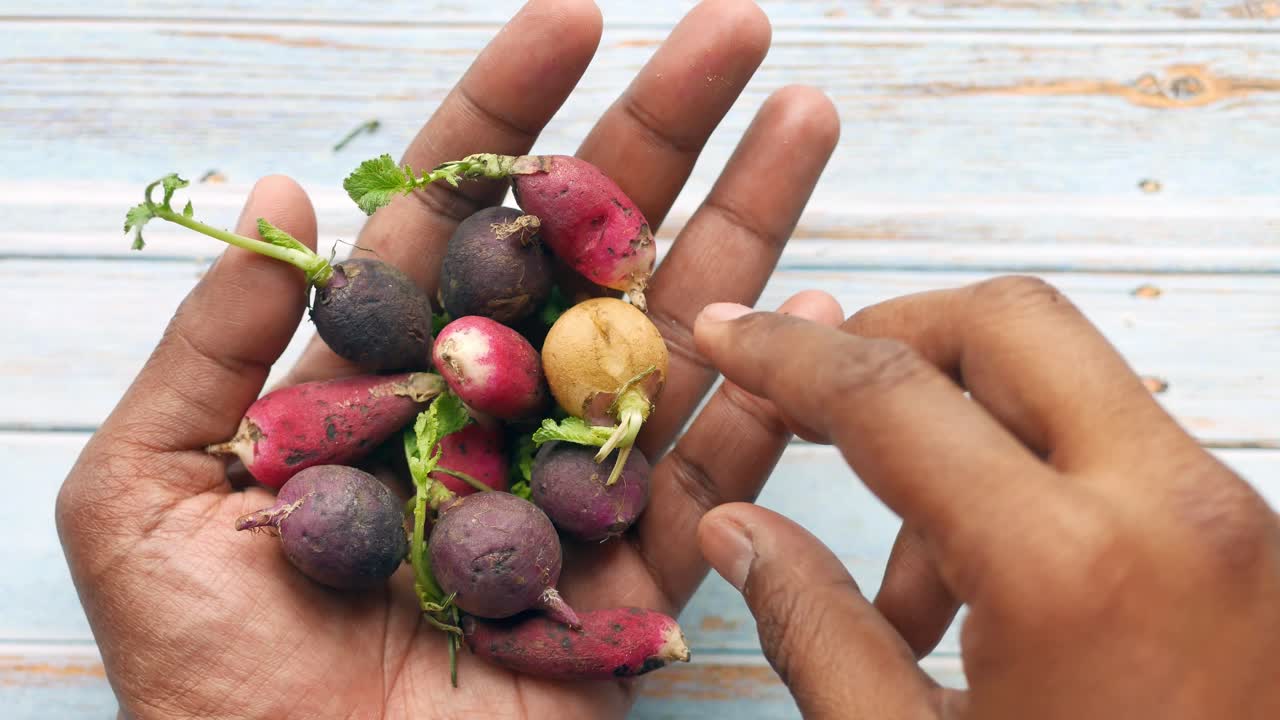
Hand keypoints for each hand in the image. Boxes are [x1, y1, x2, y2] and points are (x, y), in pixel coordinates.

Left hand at [56, 1, 843, 717]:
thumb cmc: (205, 684)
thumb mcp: (145, 496)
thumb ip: (215, 349)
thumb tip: (289, 193)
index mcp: (381, 383)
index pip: (457, 219)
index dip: (514, 115)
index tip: (579, 18)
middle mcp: (489, 419)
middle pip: (588, 257)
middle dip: (661, 138)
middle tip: (736, 34)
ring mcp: (570, 495)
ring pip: (669, 344)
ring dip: (743, 230)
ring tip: (803, 123)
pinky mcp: (628, 585)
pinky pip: (709, 484)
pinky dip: (765, 403)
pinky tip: (814, 307)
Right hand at [692, 276, 1279, 718]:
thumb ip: (811, 627)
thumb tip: (740, 529)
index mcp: (1068, 567)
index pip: (891, 393)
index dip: (788, 357)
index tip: (735, 339)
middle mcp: (1172, 509)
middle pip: (1009, 325)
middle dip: (892, 342)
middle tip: (813, 398)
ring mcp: (1229, 521)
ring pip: (1067, 383)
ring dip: (961, 430)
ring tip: (904, 581)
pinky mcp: (1248, 548)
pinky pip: (1114, 454)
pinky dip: (1027, 477)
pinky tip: (982, 599)